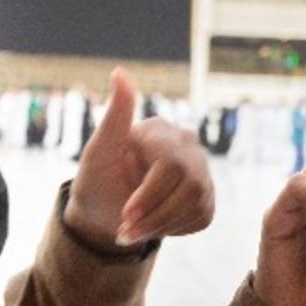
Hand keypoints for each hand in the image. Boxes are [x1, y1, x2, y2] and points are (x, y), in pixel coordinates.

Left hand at [64, 68, 213, 252]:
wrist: (105, 214)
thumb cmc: (97, 180)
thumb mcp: (97, 152)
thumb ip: (115, 116)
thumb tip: (119, 72)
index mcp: (161, 130)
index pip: (170, 165)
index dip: (149, 195)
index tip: (125, 216)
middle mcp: (187, 144)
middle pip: (189, 185)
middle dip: (155, 215)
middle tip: (126, 232)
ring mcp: (201, 170)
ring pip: (197, 203)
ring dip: (162, 225)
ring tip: (134, 232)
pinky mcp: (207, 195)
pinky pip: (202, 216)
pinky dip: (174, 229)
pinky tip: (153, 225)